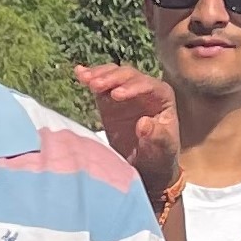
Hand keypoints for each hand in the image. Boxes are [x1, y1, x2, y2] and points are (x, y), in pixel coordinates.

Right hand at [76, 63, 180, 203]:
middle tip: (96, 85)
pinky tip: (79, 73)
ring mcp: (126, 94)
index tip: (116, 95)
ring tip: (84, 78)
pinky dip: (90, 78)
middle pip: (129, 76)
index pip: (148, 85)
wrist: (146, 167)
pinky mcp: (110, 100)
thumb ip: (156, 136)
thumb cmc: (159, 157)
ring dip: (99, 75)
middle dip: (112, 78)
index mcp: (162, 98)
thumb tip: (143, 123)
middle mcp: (145, 90)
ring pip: (114, 75)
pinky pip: (101, 85)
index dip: (132, 87)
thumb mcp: (162, 150)